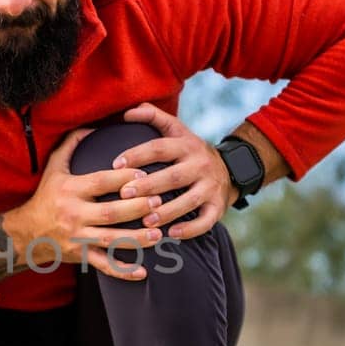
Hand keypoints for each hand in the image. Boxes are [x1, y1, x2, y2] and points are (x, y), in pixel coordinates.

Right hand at [5, 127, 165, 280]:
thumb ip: (73, 145)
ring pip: (111, 239)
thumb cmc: (45, 196)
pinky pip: (103, 264)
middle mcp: (74, 214)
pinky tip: (143, 272)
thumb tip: (93, 126)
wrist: (25, 232)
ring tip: (158, 234)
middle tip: (160, 202)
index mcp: (71, 190)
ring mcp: (78, 237)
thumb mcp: (54, 168)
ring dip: (136, 238)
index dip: (123, 178)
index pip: (101, 183)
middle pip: (110, 212)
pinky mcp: (80, 256)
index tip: (145, 175)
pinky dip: (122, 270)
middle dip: (137, 208)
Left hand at [115, 102, 238, 239]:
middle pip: (173, 176)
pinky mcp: (218, 206)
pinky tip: (172, 234)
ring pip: (189, 200)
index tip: (115, 164)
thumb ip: (153, 117)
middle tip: (124, 195)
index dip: (138, 154)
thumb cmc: (189, 151)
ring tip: (145, 221)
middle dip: (148, 186)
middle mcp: (200, 164)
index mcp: (186, 145)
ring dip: (167, 211)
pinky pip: (206, 220)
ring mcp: (211, 186)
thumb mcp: (176, 130)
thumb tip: (128, 111)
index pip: (160, 148)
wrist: (229, 169)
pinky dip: (191, 229)